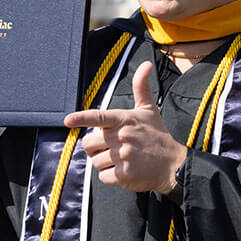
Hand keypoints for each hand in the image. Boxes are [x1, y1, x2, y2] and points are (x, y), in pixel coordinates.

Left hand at [64, 61, 187, 193]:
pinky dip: (110, 176)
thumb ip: (141, 87)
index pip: (99, 117)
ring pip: (95, 162)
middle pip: (89, 144)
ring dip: (104, 163)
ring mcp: (123, 156)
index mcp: (124, 120)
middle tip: (109, 148)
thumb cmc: (157, 135)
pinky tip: (123, 171)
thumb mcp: (149, 109)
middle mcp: (122, 137)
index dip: (81, 118)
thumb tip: (146, 64)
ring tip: (120, 159)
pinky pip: (103, 176)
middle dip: (94, 147)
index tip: (67, 121)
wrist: (173, 163)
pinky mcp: (125, 175)